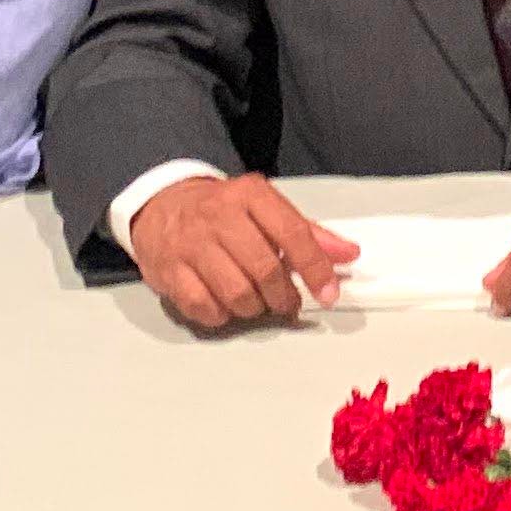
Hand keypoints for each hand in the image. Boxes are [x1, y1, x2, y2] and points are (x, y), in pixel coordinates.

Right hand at [128, 173, 357, 331]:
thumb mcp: (265, 209)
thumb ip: (308, 233)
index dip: (315, 268)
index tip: (329, 294)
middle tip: (287, 303)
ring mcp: (191, 244)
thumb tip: (349, 255)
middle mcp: (220, 216)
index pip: (293, 233)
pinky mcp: (169, 271)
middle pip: (265, 270)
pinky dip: (222, 315)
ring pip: (236, 293)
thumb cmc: (223, 211)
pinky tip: (226, 305)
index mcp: (251, 195)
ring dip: (255, 308)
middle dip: (284, 296)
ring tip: (257, 302)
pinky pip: (204, 307)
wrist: (161, 205)